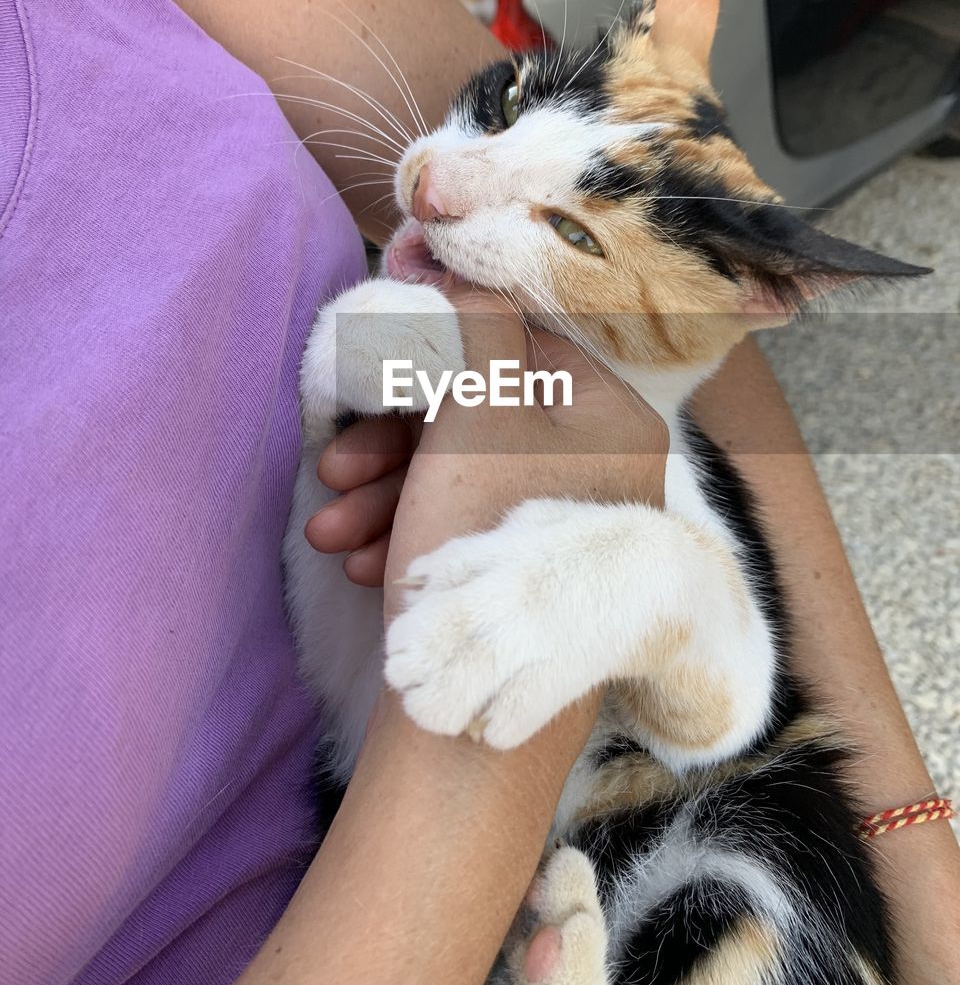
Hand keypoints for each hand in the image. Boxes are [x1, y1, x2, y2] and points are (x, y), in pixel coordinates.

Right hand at [307, 281, 668, 600]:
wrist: (482, 706)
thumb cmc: (487, 533)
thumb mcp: (479, 412)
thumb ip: (476, 330)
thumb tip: (470, 279)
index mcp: (609, 417)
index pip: (523, 346)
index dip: (445, 341)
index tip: (382, 349)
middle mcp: (598, 465)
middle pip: (481, 418)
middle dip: (391, 443)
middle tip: (333, 467)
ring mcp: (563, 520)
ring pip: (461, 477)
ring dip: (384, 495)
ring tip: (327, 532)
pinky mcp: (528, 568)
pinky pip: (466, 526)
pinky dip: (410, 534)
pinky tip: (362, 562)